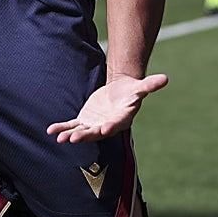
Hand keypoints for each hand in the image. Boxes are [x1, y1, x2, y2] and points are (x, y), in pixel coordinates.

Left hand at [46, 72, 168, 143]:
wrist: (120, 92)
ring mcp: (94, 124)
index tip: (103, 129)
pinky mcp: (85, 121)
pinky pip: (72, 125)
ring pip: (81, 131)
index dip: (110, 127)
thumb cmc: (131, 90)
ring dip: (70, 134)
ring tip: (59, 138)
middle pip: (95, 132)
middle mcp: (107, 125)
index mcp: (121, 118)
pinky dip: (62, 128)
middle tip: (74, 139)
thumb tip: (166, 78)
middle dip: (85, 135)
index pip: (116, 124)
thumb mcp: (139, 87)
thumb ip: (150, 85)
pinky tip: (51, 131)